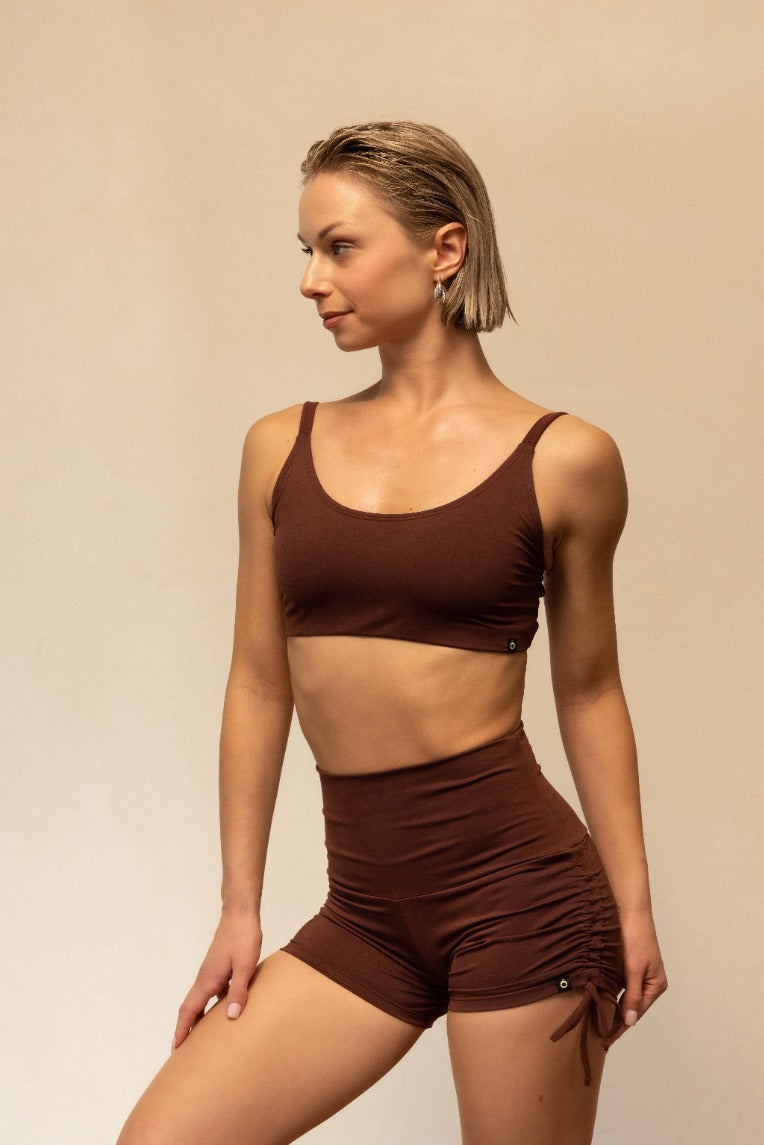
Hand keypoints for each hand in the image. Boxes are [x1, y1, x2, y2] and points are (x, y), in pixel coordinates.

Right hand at [172, 907, 262, 1050]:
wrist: (240, 914)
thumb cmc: (243, 938)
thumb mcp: (244, 965)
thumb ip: (238, 990)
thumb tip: (231, 1017)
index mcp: (208, 980)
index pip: (190, 1010)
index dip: (182, 1030)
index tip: (175, 1050)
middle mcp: (205, 978)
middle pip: (190, 1008)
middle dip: (185, 1029)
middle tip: (182, 1051)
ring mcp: (211, 973)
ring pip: (200, 1001)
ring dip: (197, 1019)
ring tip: (201, 1038)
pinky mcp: (219, 968)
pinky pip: (211, 993)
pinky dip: (210, 1007)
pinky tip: (223, 1012)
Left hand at [608, 907, 667, 1044]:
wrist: (629, 911)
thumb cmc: (635, 938)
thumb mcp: (633, 969)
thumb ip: (632, 996)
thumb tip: (630, 1021)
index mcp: (656, 985)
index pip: (637, 1013)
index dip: (622, 1026)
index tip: (608, 1040)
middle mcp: (649, 982)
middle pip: (631, 1007)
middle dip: (616, 1019)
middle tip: (599, 1034)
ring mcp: (638, 974)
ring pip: (623, 996)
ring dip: (611, 1006)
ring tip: (596, 1022)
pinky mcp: (627, 965)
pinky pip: (618, 985)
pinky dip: (609, 992)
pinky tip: (598, 999)